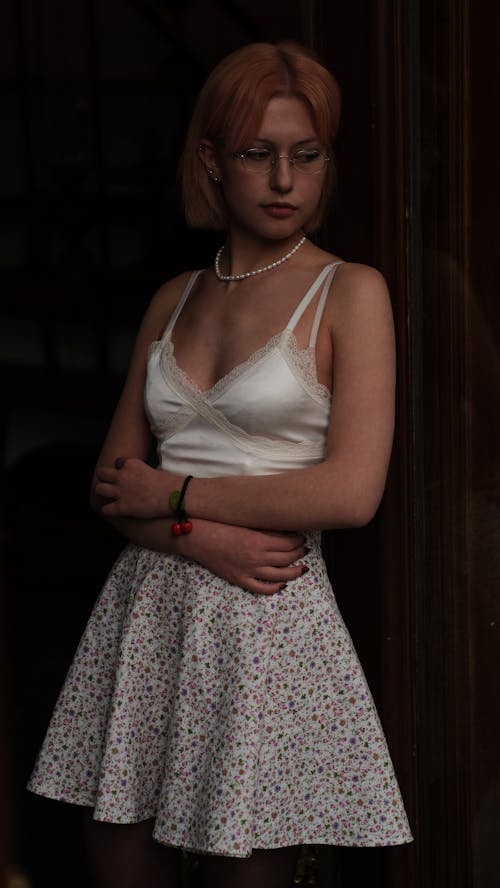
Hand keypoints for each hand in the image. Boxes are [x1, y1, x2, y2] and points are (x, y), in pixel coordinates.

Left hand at [95, 458, 174, 518]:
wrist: (173, 495)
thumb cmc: (169, 483)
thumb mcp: (154, 469)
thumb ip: (144, 471)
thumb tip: (147, 474)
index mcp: (131, 464)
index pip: (118, 462)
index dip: (120, 468)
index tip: (124, 473)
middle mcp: (122, 476)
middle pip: (102, 473)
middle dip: (104, 477)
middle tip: (109, 483)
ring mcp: (120, 491)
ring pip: (99, 489)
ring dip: (103, 492)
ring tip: (109, 496)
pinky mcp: (122, 507)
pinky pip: (106, 509)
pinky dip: (108, 510)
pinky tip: (113, 510)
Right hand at [185, 521, 308, 595]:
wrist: (199, 538)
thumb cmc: (221, 525)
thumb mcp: (247, 524)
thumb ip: (265, 530)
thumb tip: (285, 532)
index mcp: (259, 540)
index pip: (289, 543)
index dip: (299, 541)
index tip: (302, 538)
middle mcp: (257, 557)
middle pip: (287, 558)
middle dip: (300, 553)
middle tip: (304, 550)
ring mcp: (249, 571)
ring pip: (280, 575)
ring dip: (295, 572)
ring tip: (302, 568)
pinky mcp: (240, 580)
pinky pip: (262, 589)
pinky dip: (275, 588)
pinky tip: (282, 584)